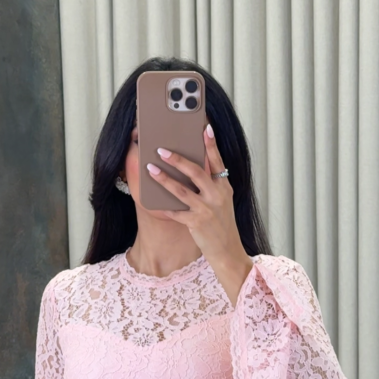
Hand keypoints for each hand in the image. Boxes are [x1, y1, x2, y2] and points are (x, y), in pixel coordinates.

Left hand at [146, 125, 252, 283]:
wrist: (228, 251)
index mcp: (224, 187)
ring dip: (164, 178)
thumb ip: (211, 185)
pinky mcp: (196, 223)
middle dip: (177, 159)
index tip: (204, 128)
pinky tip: (151, 200)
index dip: (211, 144)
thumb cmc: (222, 224)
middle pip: (196, 172)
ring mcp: (206, 210)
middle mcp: (217, 196)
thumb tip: (192, 167)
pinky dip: (163, 206)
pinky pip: (175, 212)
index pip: (218, 161)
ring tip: (150, 168)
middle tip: (161, 149)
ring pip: (181, 190)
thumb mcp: (222, 201)